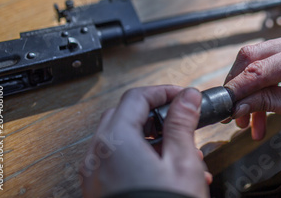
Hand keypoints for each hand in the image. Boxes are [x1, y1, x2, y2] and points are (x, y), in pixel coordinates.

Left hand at [81, 86, 210, 197]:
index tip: (182, 96)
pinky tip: (165, 171)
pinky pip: (117, 161)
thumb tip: (186, 97)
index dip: (163, 92)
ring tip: (182, 152)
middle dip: (156, 115)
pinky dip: (140, 157)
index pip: (136, 98)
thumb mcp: (182, 161)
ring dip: (151, 138)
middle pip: (125, 115)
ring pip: (122, 139)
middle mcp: (98, 155)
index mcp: (116, 141)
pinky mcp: (98, 190)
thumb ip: (182, 123)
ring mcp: (95, 174)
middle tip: (180, 119)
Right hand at [225, 27, 280, 139]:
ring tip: (245, 122)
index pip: (261, 68)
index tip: (224, 104)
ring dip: (247, 91)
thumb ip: (269, 103)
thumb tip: (238, 106)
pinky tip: (257, 114)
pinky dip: (258, 88)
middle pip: (252, 56)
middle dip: (238, 87)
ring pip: (255, 61)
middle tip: (230, 113)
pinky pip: (265, 64)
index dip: (238, 87)